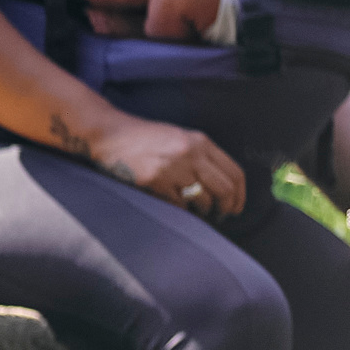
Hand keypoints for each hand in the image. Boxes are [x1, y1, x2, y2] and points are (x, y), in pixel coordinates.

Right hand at [87, 110, 247, 225]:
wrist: (109, 134)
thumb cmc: (143, 138)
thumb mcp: (179, 138)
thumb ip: (200, 155)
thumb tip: (221, 186)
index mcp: (200, 141)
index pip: (235, 173)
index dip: (240, 195)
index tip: (237, 207)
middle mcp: (190, 153)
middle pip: (225, 189)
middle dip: (227, 207)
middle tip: (221, 215)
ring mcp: (172, 168)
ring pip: (204, 200)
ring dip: (204, 211)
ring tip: (198, 212)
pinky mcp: (154, 181)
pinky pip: (179, 204)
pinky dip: (181, 210)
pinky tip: (176, 206)